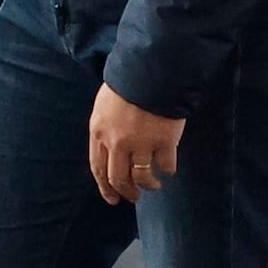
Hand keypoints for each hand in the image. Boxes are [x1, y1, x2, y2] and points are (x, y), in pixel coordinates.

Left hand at [88, 84, 185, 205]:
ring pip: (142, 177)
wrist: (152, 69)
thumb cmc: (127, 81)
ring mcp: (141, 144)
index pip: (98, 168)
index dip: (105, 187)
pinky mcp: (164, 142)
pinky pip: (166, 166)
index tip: (112, 198)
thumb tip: (109, 147)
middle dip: (126, 192)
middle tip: (133, 197)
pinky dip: (167, 170)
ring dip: (148, 185)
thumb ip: (105, 127)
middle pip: (119, 178)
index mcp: (100, 132)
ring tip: (154, 185)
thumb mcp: (104, 103)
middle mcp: (117, 142)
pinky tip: (168, 169)